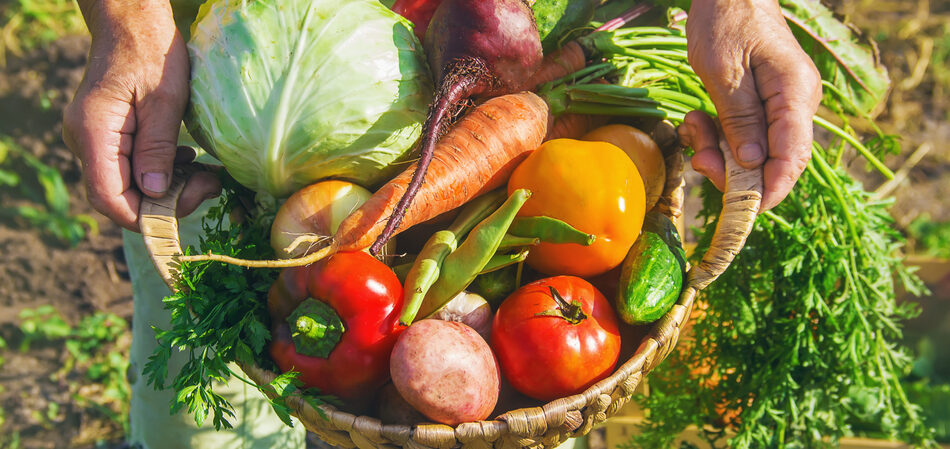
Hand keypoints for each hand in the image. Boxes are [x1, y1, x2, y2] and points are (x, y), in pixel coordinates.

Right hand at [63, 0, 219, 231]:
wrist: (131, 23)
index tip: (191, 200)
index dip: (149, 215)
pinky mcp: (109, 138)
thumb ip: (157, 147)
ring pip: (128, 186)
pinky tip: (186, 159)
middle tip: (208, 183)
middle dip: (167, 201)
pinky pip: (131, 170)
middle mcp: (86, 142)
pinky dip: (161, 173)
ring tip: (204, 173)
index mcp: (94, 133)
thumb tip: (157, 193)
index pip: (110, 198)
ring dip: (168, 188)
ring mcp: (95, 141)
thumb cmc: (150, 51)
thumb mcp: (165, 99)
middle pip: (120, 198)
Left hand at [680, 0, 821, 209]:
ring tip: (692, 127)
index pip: (792, 157)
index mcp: (795, 95)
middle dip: (731, 171)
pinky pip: (742, 136)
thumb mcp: (724, 71)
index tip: (740, 208)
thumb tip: (753, 165)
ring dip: (717, 151)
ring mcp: (780, 107)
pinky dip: (716, 137)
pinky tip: (697, 121)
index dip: (769, 190)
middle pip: (772, 162)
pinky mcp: (761, 106)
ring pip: (752, 153)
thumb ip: (740, 118)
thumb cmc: (726, 20)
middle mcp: (795, 105)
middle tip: (698, 158)